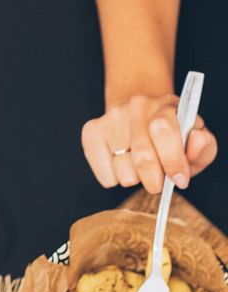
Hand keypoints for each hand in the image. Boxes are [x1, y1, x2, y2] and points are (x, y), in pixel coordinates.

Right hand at [82, 95, 216, 191]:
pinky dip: (115, 180)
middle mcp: (137, 106)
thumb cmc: (169, 135)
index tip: (179, 179)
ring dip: (134, 179)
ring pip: (124, 173)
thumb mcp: (193, 140)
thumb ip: (203, 146)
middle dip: (154, 180)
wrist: (138, 113)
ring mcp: (112, 118)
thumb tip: (196, 142)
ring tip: (138, 166)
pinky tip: (121, 164)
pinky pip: (106, 177)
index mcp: (166, 105)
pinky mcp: (91, 132)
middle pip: (142, 158)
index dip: (173, 161)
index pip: (164, 131)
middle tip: (158, 182)